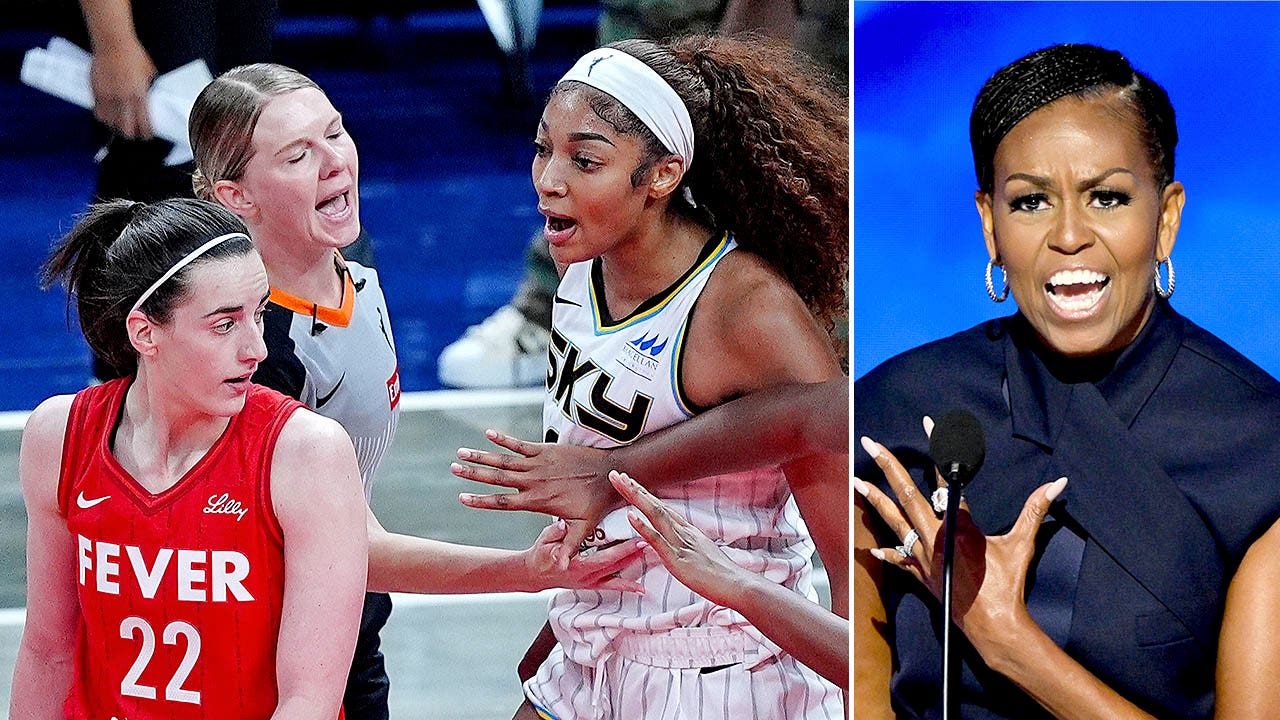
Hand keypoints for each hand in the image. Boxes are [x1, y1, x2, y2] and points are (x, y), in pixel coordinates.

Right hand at [89, 35, 155, 138]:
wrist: (112, 42)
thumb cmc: (133, 54)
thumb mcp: (149, 73)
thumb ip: (148, 88)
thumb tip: (150, 97)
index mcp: (139, 95)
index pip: (143, 123)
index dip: (145, 133)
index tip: (147, 135)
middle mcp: (123, 98)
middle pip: (125, 128)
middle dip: (130, 134)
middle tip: (133, 134)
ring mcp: (107, 95)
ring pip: (110, 122)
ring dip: (115, 126)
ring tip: (119, 125)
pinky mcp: (95, 90)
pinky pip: (98, 111)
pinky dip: (103, 116)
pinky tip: (107, 116)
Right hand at [453, 429, 617, 567]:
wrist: (611, 473)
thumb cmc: (597, 503)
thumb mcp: (583, 529)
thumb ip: (569, 547)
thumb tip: (561, 569)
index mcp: (538, 501)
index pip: (504, 502)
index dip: (482, 500)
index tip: (462, 498)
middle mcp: (535, 481)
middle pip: (498, 478)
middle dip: (474, 474)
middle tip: (453, 468)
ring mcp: (539, 464)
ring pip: (505, 460)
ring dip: (483, 455)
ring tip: (461, 451)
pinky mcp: (546, 450)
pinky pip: (521, 444)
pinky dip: (504, 439)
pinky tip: (488, 433)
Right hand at [523, 520, 643, 592]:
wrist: (533, 574)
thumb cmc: (539, 555)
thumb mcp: (543, 540)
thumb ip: (555, 533)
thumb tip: (563, 525)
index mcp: (577, 566)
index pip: (605, 558)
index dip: (623, 550)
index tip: (638, 539)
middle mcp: (585, 577)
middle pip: (616, 566)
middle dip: (635, 555)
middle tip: (653, 543)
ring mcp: (589, 582)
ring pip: (616, 575)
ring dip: (635, 566)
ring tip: (653, 557)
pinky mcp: (590, 584)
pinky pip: (611, 586)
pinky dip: (626, 587)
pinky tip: (641, 589)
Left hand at [609, 470, 744, 606]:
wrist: (737, 585)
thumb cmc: (721, 576)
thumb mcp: (702, 557)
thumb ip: (689, 548)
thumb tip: (678, 546)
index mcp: (688, 531)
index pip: (662, 508)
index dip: (644, 495)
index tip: (629, 483)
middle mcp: (683, 532)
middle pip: (655, 505)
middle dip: (634, 489)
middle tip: (616, 474)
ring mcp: (680, 543)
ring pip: (655, 515)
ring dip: (636, 498)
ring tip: (621, 483)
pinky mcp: (677, 558)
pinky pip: (657, 540)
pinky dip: (643, 526)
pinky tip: (630, 516)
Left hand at [854, 424, 1066, 660]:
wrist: (994, 625)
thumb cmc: (1007, 584)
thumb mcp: (1022, 543)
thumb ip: (1035, 509)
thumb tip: (1058, 483)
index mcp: (957, 525)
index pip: (947, 477)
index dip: (940, 447)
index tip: (930, 423)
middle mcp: (934, 537)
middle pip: (906, 494)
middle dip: (887, 466)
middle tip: (870, 443)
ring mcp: (923, 556)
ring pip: (893, 522)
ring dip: (874, 500)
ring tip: (857, 481)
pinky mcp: (921, 575)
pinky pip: (899, 561)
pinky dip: (887, 554)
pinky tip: (871, 549)